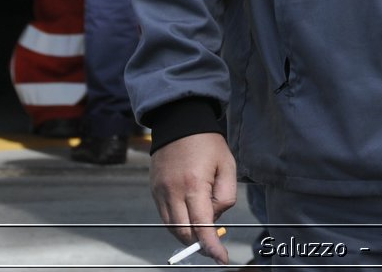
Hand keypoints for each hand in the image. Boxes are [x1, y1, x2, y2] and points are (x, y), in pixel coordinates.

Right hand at [150, 132, 235, 264]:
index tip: (221, 259)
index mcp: (194, 185)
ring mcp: (160, 193)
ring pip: (172, 228)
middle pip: (184, 233)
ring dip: (189, 234)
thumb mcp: (228, 165)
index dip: (211, 246)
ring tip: (204, 221)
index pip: (202, 226)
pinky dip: (178, 223)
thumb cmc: (208, 144)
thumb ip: (225, 196)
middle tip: (215, 238)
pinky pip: (165, 217)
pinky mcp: (154, 191)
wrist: (179, 123)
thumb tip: (215, 219)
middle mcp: (173, 192)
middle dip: (200, 241)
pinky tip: (190, 214)